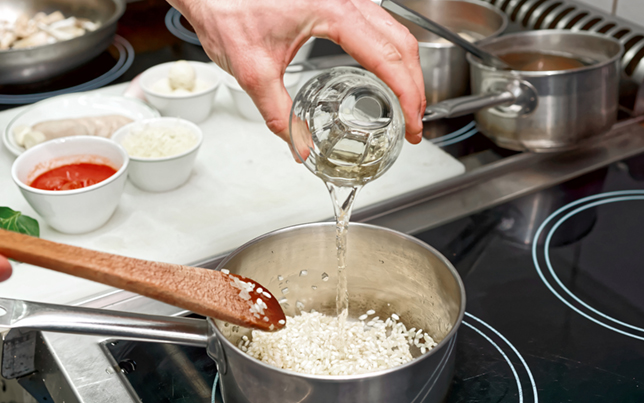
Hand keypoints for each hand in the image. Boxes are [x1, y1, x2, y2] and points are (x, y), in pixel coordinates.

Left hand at [170, 0, 425, 144]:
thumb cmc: (227, 8)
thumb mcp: (252, 71)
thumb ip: (279, 112)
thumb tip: (300, 146)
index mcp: (333, 10)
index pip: (387, 56)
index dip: (408, 95)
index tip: (414, 124)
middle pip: (401, 42)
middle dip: (416, 86)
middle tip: (415, 123)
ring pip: (394, 30)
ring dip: (405, 69)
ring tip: (405, 106)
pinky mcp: (335, 0)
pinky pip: (377, 25)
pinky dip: (389, 53)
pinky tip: (383, 77)